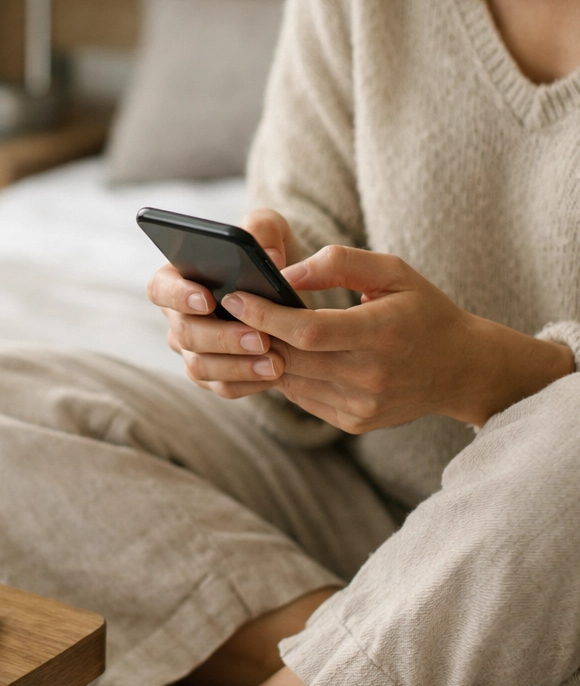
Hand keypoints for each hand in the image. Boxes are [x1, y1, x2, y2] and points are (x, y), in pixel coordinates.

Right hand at [147, 209, 303, 402]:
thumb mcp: (271, 231)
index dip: (178, 296)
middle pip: (184, 333)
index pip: (160, 288)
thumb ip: (264, 230)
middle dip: (222, 337)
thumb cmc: (271, 256)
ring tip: (275, 362)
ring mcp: (194, 350)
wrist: (291, 295)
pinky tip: (274, 375)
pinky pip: (222, 387)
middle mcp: (179, 316)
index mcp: (180, 278)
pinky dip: (247, 383)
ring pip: (200, 366)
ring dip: (237, 366)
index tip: (207, 299)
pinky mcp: (214, 376)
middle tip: (260, 337)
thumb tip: (268, 256)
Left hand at [219, 245, 574, 431]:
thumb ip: (338, 264)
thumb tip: (285, 275)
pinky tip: (274, 353)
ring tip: (240, 329)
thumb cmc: (424, 310)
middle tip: (223, 311)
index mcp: (383, 334)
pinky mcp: (353, 421)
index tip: (232, 296)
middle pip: (290, 357)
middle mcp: (371, 376)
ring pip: (289, 380)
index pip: (307, 330)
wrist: (463, 369)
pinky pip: (301, 397)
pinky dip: (283, 375)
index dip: (263, 315)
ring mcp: (361, 405)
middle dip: (251, 334)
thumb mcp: (393, 271)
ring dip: (261, 356)